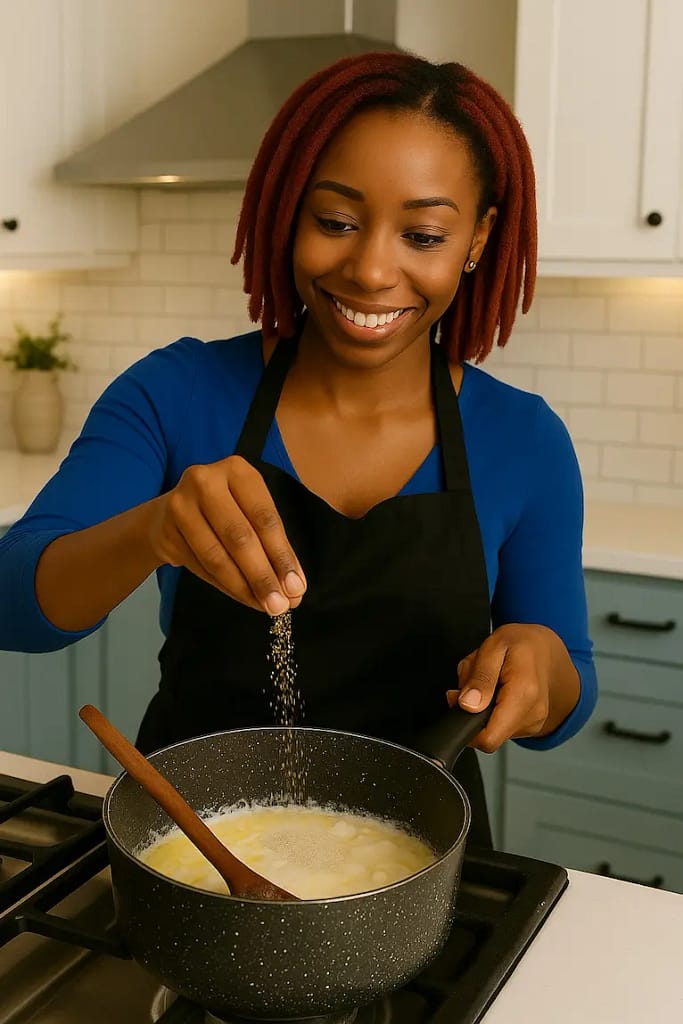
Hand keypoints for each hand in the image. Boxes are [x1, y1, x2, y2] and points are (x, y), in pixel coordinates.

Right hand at [147, 455, 305, 614]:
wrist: (167, 515)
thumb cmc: (223, 512)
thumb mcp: (250, 513)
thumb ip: (272, 546)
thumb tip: (293, 588)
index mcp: (237, 470)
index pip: (264, 517)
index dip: (282, 555)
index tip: (296, 587)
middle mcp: (206, 481)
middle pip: (240, 537)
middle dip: (263, 576)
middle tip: (280, 605)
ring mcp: (181, 505)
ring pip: (217, 557)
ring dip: (244, 587)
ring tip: (264, 606)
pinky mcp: (166, 532)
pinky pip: (201, 567)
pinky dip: (226, 587)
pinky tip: (243, 597)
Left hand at [446, 624, 580, 752]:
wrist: (548, 649)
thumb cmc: (521, 643)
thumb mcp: (493, 646)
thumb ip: (479, 677)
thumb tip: (467, 705)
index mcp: (523, 694)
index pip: (488, 738)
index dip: (465, 725)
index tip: (459, 701)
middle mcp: (532, 713)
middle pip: (486, 733)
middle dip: (472, 710)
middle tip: (474, 682)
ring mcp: (533, 723)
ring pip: (491, 729)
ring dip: (481, 708)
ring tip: (490, 683)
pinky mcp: (530, 726)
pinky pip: (500, 726)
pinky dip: (492, 710)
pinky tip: (497, 691)